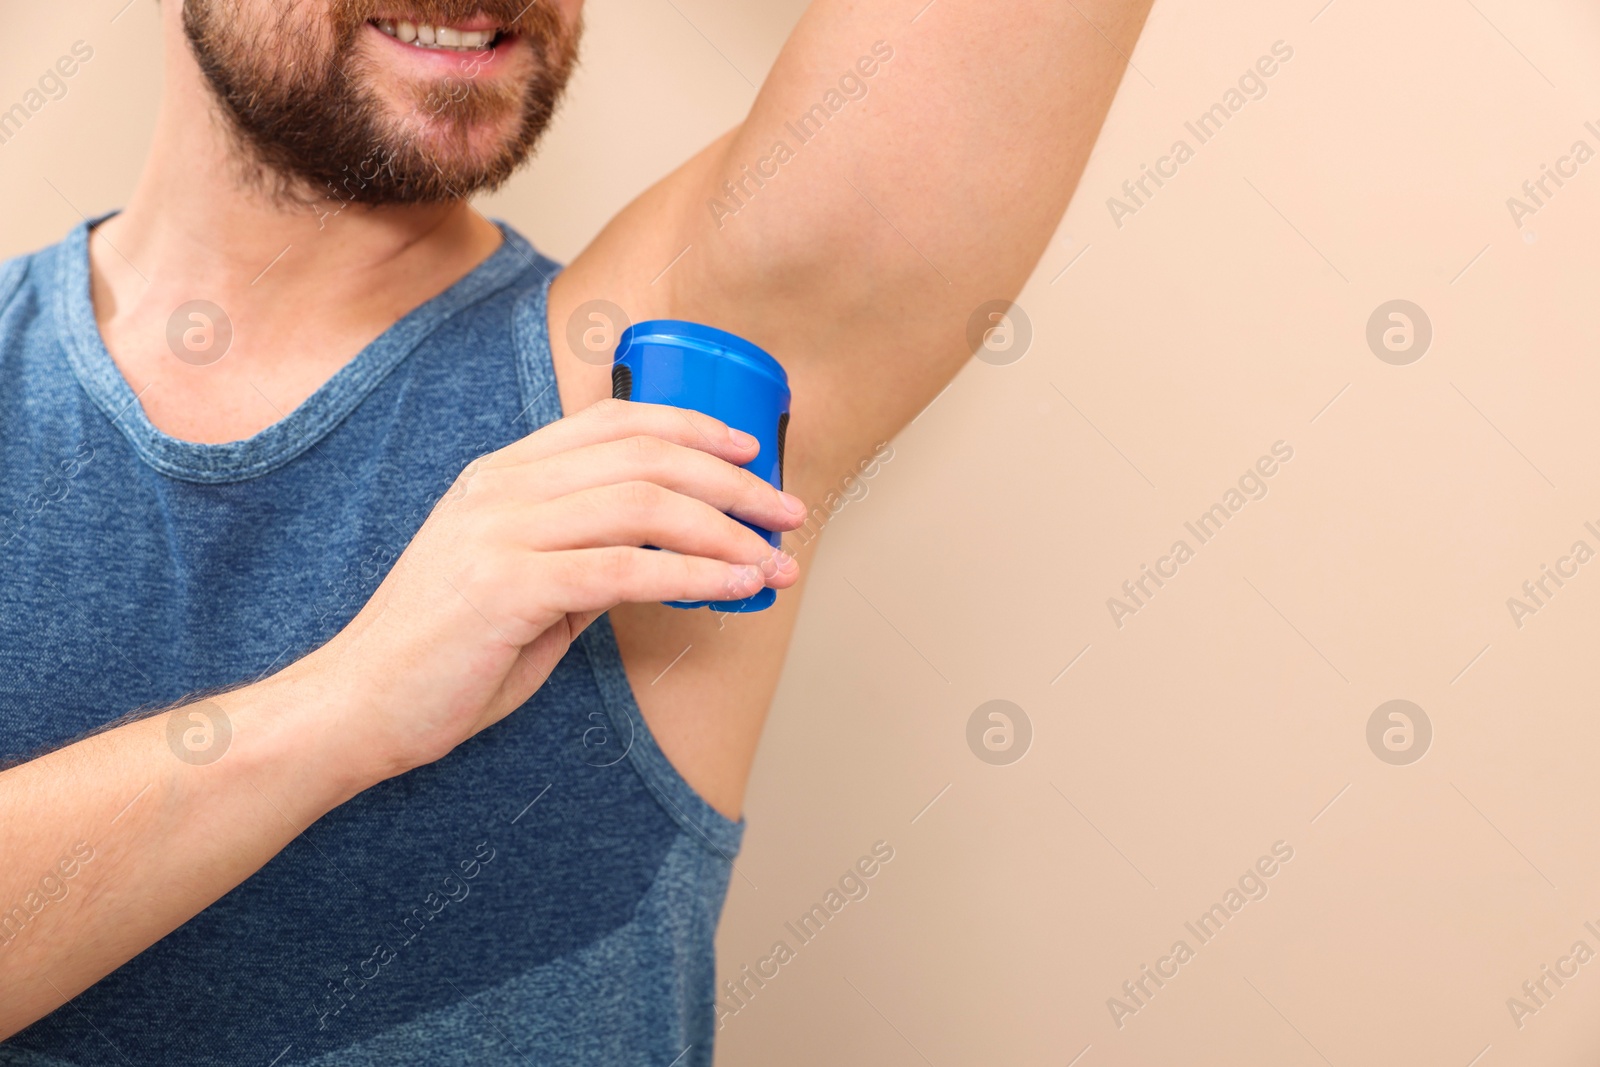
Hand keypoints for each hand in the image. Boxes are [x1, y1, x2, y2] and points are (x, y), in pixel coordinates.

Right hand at [287, 398, 805, 782]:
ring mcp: (499, 531)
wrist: (357, 705)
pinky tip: (734, 588)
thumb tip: (662, 554)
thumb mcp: (523, 588)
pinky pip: (624, 569)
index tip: (750, 452)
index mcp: (501, 475)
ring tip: (775, 560)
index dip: (691, 426)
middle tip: (787, 511)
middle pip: (643, 454)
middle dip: (731, 481)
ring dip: (725, 532)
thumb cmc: (444, 654)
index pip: (613, 421)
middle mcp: (500, 487)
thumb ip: (583, 558)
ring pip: (643, 505)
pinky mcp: (505, 586)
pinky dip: (692, 575)